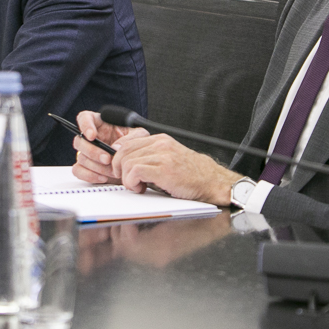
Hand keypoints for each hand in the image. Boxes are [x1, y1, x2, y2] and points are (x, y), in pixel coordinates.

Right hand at [71, 110, 147, 183]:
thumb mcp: (139, 135)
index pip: (85, 118)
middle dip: (93, 151)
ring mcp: (87, 153)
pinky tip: (103, 177)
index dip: (85, 125)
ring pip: (81, 158)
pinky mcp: (86, 167)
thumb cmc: (136, 143)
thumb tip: (115, 147)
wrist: (136, 163)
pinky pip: (78, 171)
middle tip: (107, 158)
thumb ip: (129, 138)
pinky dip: (89, 176)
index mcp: (100, 123)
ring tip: (113, 171)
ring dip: (96, 166)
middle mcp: (91, 138)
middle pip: (80, 141)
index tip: (92, 135)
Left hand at [111, 133, 242, 204]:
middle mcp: (161, 143)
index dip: (117, 157)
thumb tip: (124, 162)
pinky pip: (135, 171)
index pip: (127, 142)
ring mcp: (163, 155)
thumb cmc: (191, 174)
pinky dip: (132, 182)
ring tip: (137, 186)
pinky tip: (141, 188)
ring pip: (127, 162)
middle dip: (119, 169)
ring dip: (127, 178)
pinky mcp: (164, 169)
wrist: (211, 182)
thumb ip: (150, 156)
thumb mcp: (168, 159)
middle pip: (123, 151)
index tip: (119, 169)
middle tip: (127, 180)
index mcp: (160, 139)